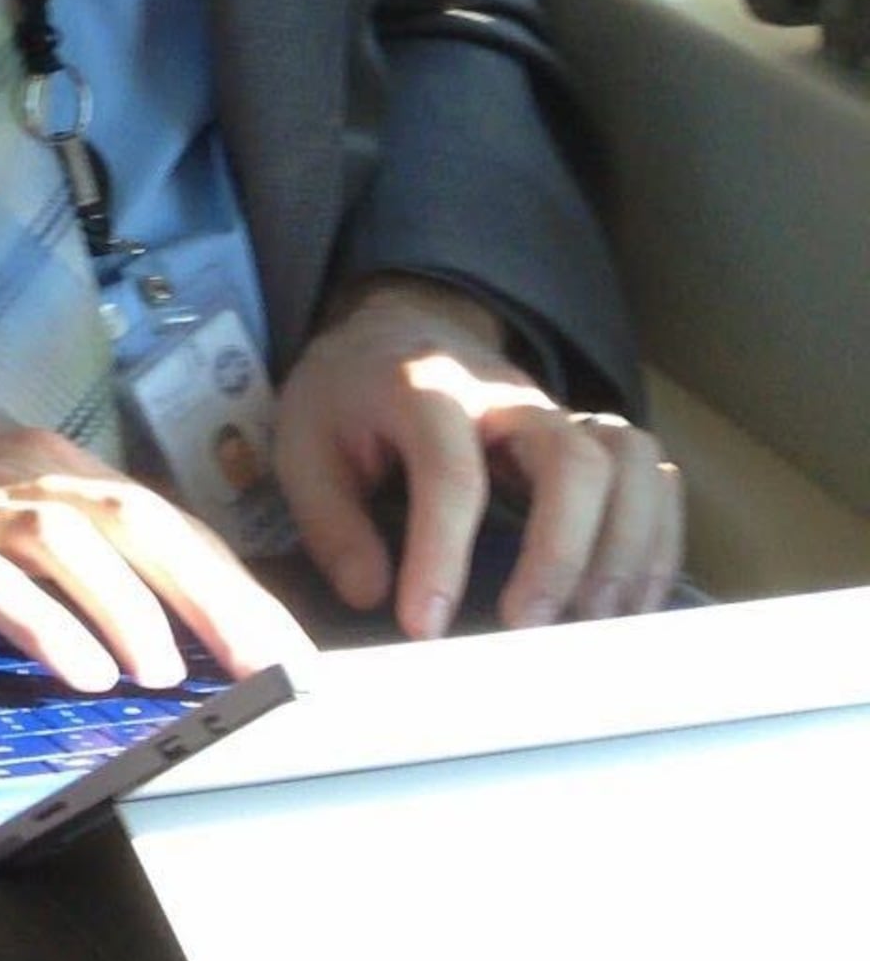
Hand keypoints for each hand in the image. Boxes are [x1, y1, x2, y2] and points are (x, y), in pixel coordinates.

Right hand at [0, 414, 309, 692]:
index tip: (285, 649)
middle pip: (133, 522)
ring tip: (165, 676)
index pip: (159, 519)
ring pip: (68, 541)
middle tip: (264, 665)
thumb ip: (63, 554)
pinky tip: (77, 672)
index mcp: (41, 464)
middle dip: (210, 595)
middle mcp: (12, 474)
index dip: (229, 583)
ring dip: (127, 608)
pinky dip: (43, 624)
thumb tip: (161, 628)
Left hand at [274, 277, 682, 635]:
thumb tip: (372, 596)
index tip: (424, 626)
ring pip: (630, 463)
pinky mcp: (589, 435)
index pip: (451, 472)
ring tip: (591, 624)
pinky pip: (653, 475)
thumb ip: (330, 521)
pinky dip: (657, 539)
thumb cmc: (346, 397)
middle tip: (527, 629)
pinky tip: (630, 601)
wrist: (394, 331)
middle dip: (561, 553)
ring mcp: (559, 413)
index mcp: (424, 388)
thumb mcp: (303, 444)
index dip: (442, 554)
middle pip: (573, 460)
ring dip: (626, 550)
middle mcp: (507, 395)